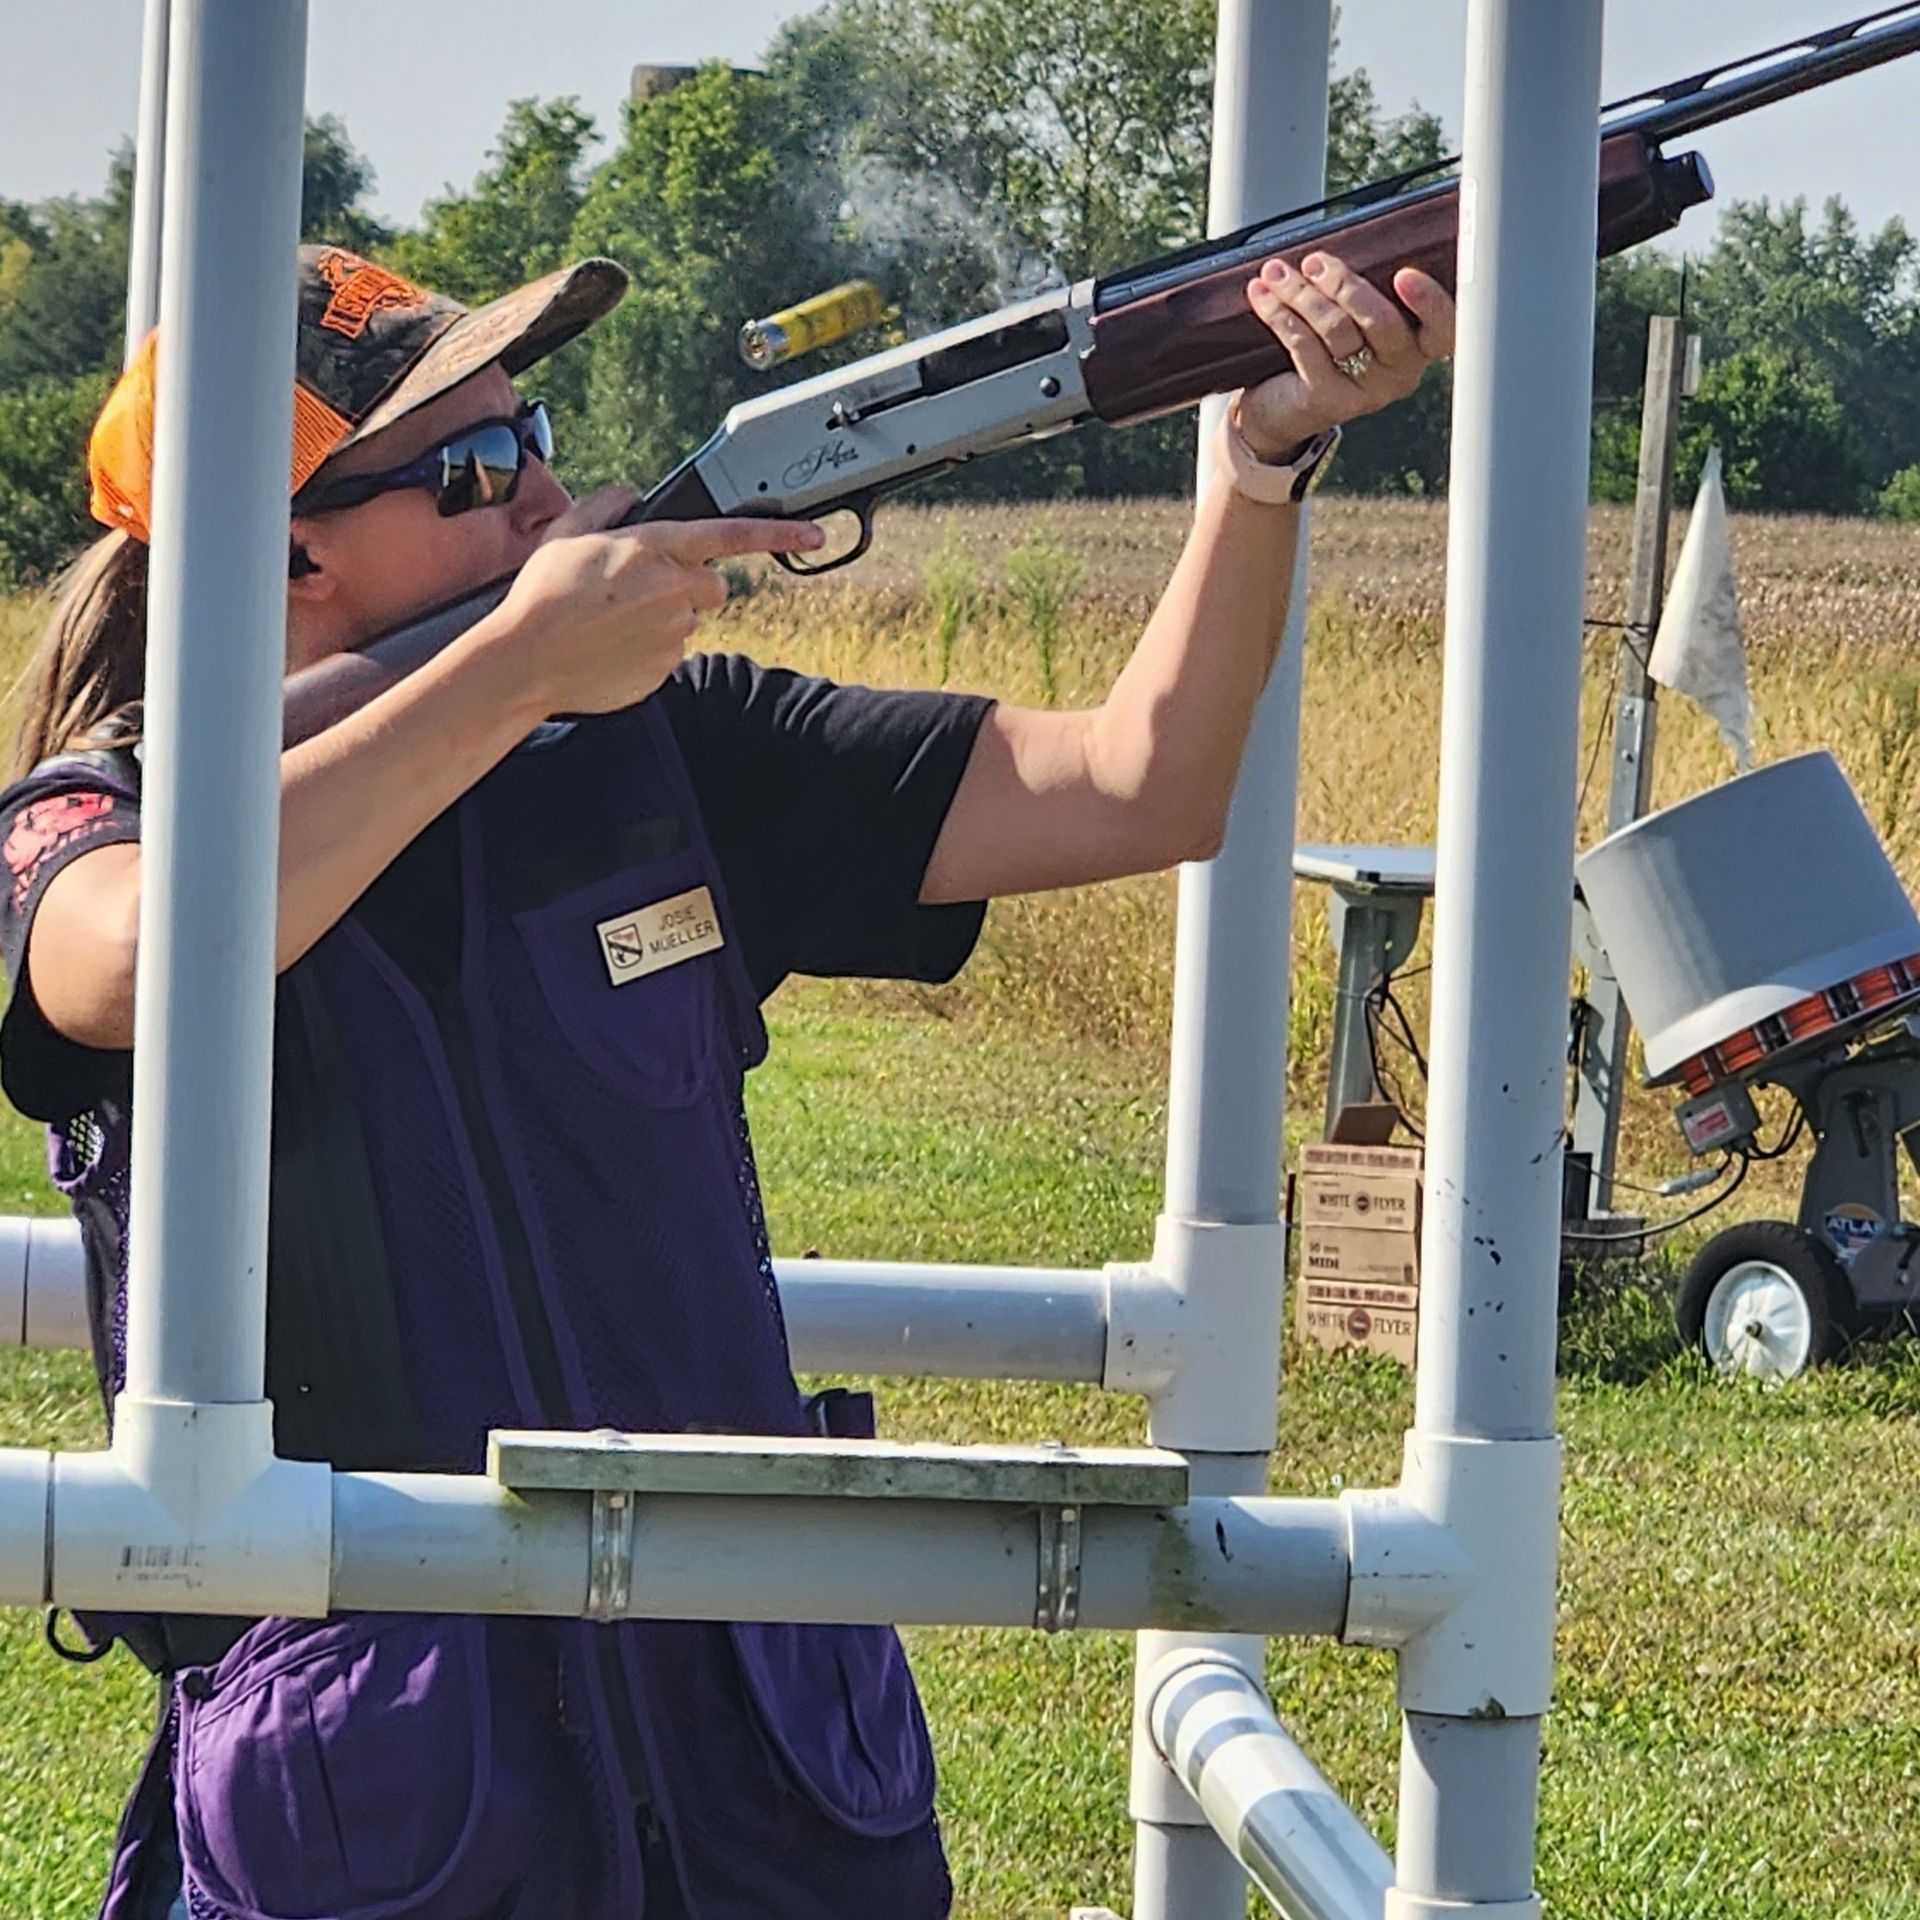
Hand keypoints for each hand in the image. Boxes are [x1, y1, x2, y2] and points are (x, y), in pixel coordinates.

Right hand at [481, 487, 824, 714]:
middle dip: (689, 584)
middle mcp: (674, 590)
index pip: (730, 536)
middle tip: (638, 590)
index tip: (812, 534)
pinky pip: (671, 654)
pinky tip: (611, 647)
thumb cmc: (542, 596)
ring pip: (687, 620)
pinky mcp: (667, 668)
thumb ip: (606, 506)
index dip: (777, 535)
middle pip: (713, 585)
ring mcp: (674, 633)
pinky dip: (649, 650)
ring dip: (662, 618)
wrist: (526, 661)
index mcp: (655, 549)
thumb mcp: (566, 533)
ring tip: (611, 622)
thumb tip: (631, 498)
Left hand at [1236, 252, 1455, 459]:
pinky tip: (1262, 294)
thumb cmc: (1324, 351)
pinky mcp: (1327, 401)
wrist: (1281, 411)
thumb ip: (1365, 290)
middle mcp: (1399, 373)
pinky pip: (1304, 347)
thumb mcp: (1355, 322)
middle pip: (1381, 322)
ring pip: (1337, 330)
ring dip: (1302, 293)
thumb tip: (1352, 234)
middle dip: (1343, 284)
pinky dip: (1279, 314)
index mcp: (1418, 346)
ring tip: (1275, 271)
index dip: (1431, 303)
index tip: (1405, 274)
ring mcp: (1365, 391)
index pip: (1443, 328)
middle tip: (1314, 262)